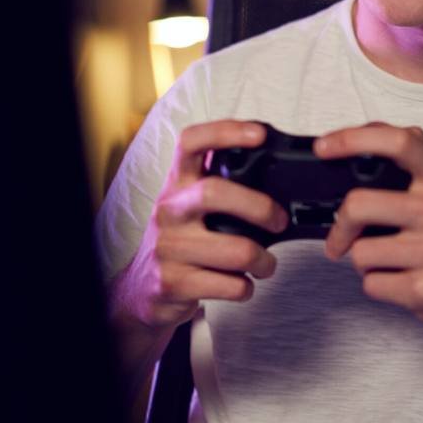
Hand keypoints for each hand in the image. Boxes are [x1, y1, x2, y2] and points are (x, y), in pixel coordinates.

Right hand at [114, 120, 287, 332]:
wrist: (142, 291)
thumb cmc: (181, 242)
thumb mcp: (192, 208)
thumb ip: (224, 188)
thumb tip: (280, 181)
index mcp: (177, 184)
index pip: (191, 142)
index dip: (225, 131)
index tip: (260, 134)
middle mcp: (169, 210)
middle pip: (214, 192)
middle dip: (259, 207)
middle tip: (279, 221)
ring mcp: (168, 247)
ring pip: (235, 250)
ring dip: (263, 261)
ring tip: (265, 264)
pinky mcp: (173, 283)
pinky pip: (230, 285)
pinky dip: (247, 288)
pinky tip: (242, 284)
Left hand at [314, 122, 422, 346]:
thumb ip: (417, 168)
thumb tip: (360, 147)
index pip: (398, 141)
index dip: (352, 138)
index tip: (324, 146)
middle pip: (359, 204)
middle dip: (340, 226)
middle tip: (340, 237)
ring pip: (360, 251)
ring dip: (365, 261)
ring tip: (392, 262)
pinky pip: (371, 283)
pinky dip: (378, 285)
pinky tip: (403, 281)